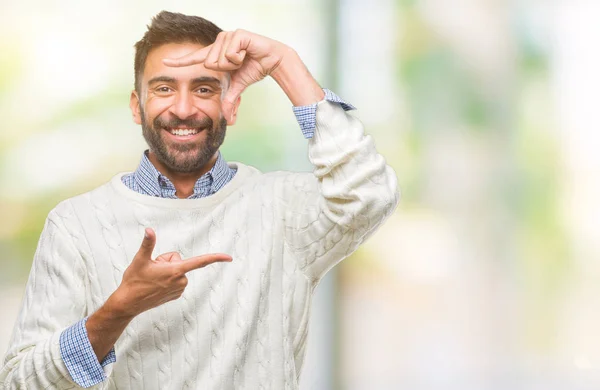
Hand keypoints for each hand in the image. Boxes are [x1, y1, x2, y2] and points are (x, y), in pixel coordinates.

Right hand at [113, 227, 231, 316]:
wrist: (128, 303)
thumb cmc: (133, 281)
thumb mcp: (140, 260)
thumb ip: (148, 243)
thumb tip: (149, 230)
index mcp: (176, 271)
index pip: (200, 261)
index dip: (216, 258)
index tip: (229, 257)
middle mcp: (181, 281)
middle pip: (180, 261)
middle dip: (167, 262)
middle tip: (152, 270)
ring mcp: (179, 289)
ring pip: (177, 270)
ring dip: (167, 271)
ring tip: (153, 278)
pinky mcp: (176, 295)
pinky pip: (176, 279)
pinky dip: (167, 279)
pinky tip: (155, 285)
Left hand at [163, 29, 292, 120]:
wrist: (272, 61)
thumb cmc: (255, 68)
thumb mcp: (238, 86)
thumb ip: (229, 98)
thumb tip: (227, 118)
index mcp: (216, 54)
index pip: (195, 58)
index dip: (180, 61)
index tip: (164, 62)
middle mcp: (218, 43)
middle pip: (210, 63)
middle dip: (226, 69)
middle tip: (239, 64)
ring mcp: (226, 37)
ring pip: (219, 59)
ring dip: (234, 64)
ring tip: (244, 58)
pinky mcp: (236, 35)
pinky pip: (230, 54)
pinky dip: (240, 58)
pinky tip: (247, 53)